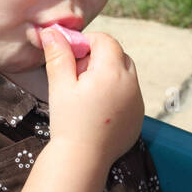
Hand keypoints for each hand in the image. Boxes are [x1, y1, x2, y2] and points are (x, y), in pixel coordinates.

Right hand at [40, 26, 143, 170]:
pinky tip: (98, 110)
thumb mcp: (60, 85)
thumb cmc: (69, 121)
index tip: (72, 55)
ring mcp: (137, 101)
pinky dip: (117, 94)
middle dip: (100, 58)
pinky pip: (130, 95)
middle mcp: (131, 83)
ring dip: (109, 75)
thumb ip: (58, 55)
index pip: (105, 41)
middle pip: (119, 55)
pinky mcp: (139, 116)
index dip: (87, 42)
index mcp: (112, 71)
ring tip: (87, 94)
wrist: (83, 159)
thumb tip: (52, 31)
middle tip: (78, 75)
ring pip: (126, 74)